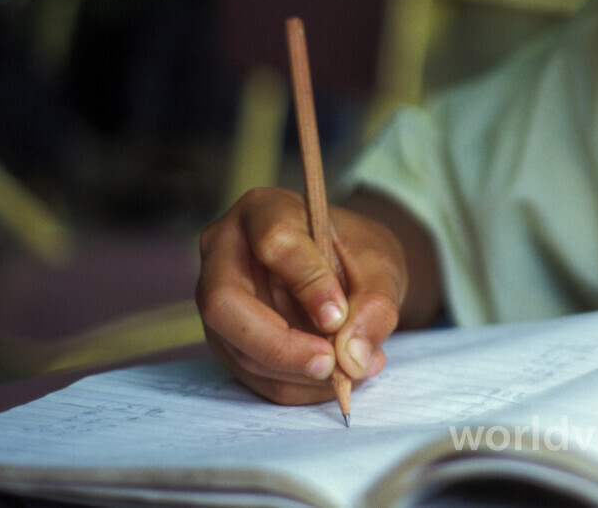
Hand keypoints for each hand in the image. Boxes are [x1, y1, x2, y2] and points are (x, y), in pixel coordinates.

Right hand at [196, 187, 406, 404]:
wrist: (348, 271)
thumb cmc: (358, 256)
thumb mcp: (381, 266)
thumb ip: (375, 305)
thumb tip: (352, 358)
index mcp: (264, 211)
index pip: (274, 242)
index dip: (308, 282)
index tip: (339, 315)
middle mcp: (225, 252)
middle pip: (225, 303)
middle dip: (280, 345)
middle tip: (332, 366)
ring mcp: (217, 300)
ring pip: (238, 348)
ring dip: (297, 373)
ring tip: (353, 370)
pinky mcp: (226, 340)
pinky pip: (252, 375)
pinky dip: (297, 386)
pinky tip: (336, 379)